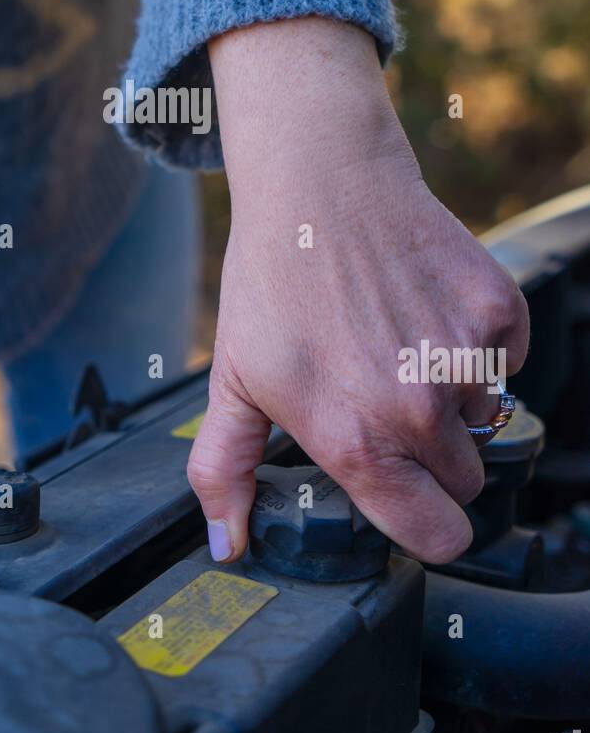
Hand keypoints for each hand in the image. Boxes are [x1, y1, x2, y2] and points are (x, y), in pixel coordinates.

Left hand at [188, 17, 528, 564]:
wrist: (320, 184)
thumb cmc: (272, 280)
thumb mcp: (235, 379)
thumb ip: (227, 471)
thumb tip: (228, 547)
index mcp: (355, 442)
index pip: (437, 538)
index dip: (424, 526)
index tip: (404, 498)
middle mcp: (418, 412)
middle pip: (465, 483)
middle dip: (432, 458)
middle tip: (384, 403)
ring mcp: (465, 360)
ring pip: (486, 419)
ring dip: (453, 400)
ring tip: (397, 348)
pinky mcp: (497, 313)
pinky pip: (506, 360)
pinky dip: (477, 346)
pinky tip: (423, 311)